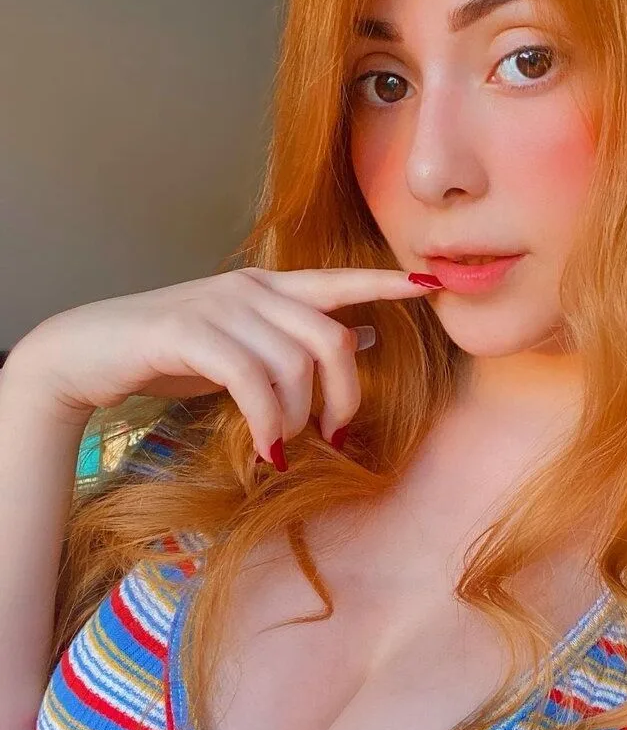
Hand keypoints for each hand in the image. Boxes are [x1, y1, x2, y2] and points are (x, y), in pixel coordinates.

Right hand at [5, 267, 441, 462]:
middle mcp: (252, 289)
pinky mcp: (190, 332)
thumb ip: (300, 339)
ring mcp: (221, 307)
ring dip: (299, 418)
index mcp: (270, 288)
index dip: (385, 286)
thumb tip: (369, 340)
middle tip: (335, 435)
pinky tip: (266, 448)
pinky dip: (267, 421)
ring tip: (285, 446)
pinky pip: (251, 380)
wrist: (92, 351)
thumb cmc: (178, 352)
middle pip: (332, 338)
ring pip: (294, 364)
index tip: (431, 288)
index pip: (339, 281)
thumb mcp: (247, 345)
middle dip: (345, 395)